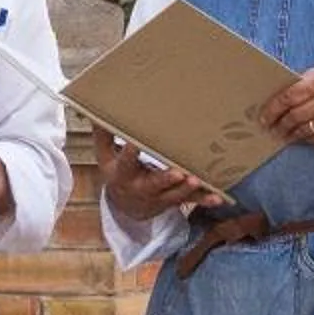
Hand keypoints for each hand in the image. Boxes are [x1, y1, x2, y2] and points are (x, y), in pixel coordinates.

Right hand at [98, 133, 219, 224]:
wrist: (125, 206)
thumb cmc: (117, 171)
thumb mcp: (105, 155)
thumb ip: (104, 133)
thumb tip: (95, 108)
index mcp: (122, 173)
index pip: (125, 162)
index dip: (130, 153)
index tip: (136, 143)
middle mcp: (140, 188)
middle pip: (153, 184)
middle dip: (166, 179)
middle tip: (178, 172)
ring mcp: (158, 197)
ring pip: (174, 194)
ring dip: (187, 189)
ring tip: (197, 180)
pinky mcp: (173, 201)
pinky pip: (189, 202)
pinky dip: (204, 200)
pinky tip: (217, 197)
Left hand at [260, 65, 313, 148]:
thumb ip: (306, 80)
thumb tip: (283, 91)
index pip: (287, 98)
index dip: (271, 109)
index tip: (263, 116)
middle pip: (292, 117)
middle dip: (277, 124)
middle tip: (269, 127)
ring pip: (303, 131)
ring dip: (289, 134)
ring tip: (282, 134)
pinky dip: (307, 140)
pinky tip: (301, 138)